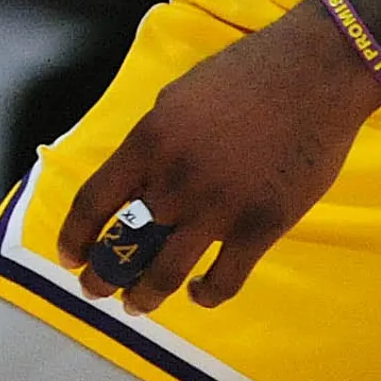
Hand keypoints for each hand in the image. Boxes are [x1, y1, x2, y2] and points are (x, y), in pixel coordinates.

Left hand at [57, 0, 380, 313]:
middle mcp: (174, 180)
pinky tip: (199, 293)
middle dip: (105, 273)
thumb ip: (155, 143)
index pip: (94, 200)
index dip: (74, 235)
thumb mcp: (177, 98)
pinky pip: (224, 279)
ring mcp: (218, 207)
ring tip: (137, 305)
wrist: (312, 75)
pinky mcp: (261, 227)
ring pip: (167, 272)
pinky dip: (206, 294)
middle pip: (125, 243)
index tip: (68, 255)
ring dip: (146, 295)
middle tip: (96, 289)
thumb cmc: (244, 75)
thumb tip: (141, 179)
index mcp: (148, 141)